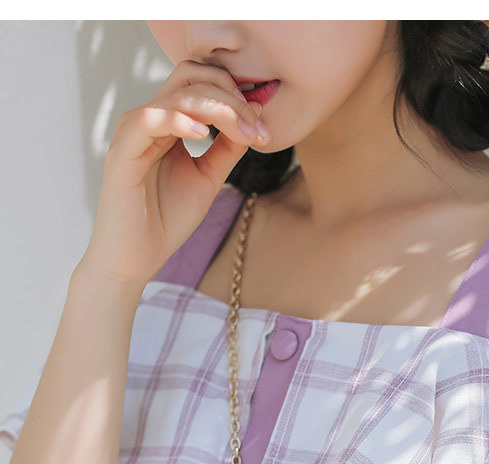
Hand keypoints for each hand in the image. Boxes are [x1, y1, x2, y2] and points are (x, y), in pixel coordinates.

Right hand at [81, 60, 268, 289]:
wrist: (135, 259)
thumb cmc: (165, 220)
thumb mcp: (208, 178)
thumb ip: (227, 147)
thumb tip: (254, 116)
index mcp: (168, 122)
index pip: (201, 83)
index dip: (236, 97)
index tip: (264, 129)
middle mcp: (149, 118)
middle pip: (191, 76)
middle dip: (231, 96)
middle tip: (257, 128)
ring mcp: (134, 132)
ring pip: (177, 94)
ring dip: (218, 108)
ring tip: (243, 134)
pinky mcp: (122, 152)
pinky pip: (150, 119)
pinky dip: (180, 120)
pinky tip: (204, 134)